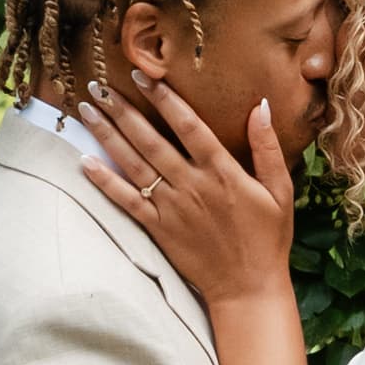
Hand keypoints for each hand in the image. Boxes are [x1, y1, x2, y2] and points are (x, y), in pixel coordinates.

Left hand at [76, 78, 296, 308]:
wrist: (248, 288)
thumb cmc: (268, 238)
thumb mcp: (280, 191)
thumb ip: (268, 148)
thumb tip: (261, 105)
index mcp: (222, 172)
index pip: (189, 126)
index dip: (164, 99)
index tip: (143, 76)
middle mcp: (192, 186)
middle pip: (151, 141)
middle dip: (124, 111)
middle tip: (99, 86)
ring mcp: (172, 208)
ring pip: (134, 165)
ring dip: (109, 136)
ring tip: (88, 111)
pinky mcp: (158, 229)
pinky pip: (126, 201)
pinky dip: (104, 182)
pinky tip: (85, 161)